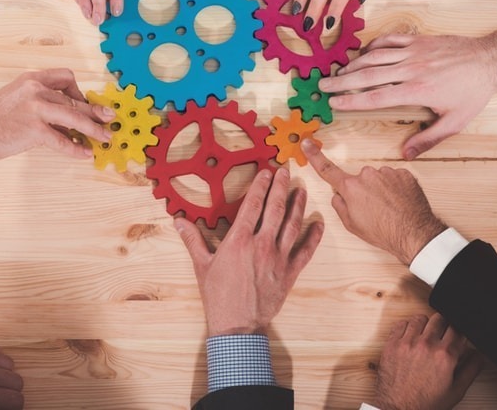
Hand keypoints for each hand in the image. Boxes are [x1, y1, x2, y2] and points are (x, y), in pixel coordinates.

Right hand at [0, 69, 113, 161]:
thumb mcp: (17, 97)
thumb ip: (40, 100)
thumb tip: (68, 116)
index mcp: (32, 79)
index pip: (66, 76)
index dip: (79, 91)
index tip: (84, 103)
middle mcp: (36, 89)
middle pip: (75, 100)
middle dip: (95, 111)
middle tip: (110, 118)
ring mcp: (36, 108)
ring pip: (75, 118)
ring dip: (94, 129)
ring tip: (105, 138)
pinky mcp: (34, 130)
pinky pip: (62, 140)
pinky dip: (76, 148)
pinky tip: (85, 154)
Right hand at [175, 168, 323, 335]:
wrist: (237, 326)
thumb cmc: (218, 296)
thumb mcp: (202, 265)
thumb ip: (193, 240)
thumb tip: (178, 221)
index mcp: (239, 240)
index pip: (253, 204)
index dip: (261, 185)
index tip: (266, 172)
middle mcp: (261, 244)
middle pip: (275, 208)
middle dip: (281, 187)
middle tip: (286, 171)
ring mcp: (278, 258)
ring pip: (292, 225)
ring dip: (298, 205)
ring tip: (301, 190)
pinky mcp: (290, 273)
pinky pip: (305, 251)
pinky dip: (313, 236)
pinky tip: (318, 223)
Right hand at [302, 139, 445, 264]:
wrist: (414, 234)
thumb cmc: (382, 232)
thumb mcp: (351, 224)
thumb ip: (340, 205)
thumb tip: (338, 195)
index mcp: (351, 187)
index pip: (328, 170)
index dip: (315, 157)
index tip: (307, 144)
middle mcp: (367, 175)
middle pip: (360, 179)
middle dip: (363, 190)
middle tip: (373, 209)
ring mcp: (387, 173)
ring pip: (378, 179)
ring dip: (382, 190)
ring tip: (390, 208)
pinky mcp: (404, 174)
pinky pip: (395, 179)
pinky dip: (396, 189)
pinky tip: (400, 203)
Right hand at [319, 33, 496, 159]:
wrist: (491, 60)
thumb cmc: (473, 93)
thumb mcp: (454, 121)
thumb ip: (428, 138)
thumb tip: (405, 154)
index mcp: (416, 91)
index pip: (375, 97)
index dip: (352, 100)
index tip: (334, 103)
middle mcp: (410, 69)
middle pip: (367, 75)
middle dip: (342, 81)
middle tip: (323, 85)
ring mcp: (414, 52)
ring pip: (375, 56)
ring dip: (353, 64)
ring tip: (337, 72)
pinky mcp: (419, 40)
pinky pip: (390, 40)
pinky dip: (373, 45)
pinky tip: (363, 53)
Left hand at [374, 314, 482, 409]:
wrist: (399, 408)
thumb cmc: (425, 403)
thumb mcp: (455, 391)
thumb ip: (470, 370)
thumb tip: (479, 355)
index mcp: (445, 356)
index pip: (458, 328)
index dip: (459, 330)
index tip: (457, 334)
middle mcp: (426, 345)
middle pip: (440, 318)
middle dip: (444, 325)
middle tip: (443, 335)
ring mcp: (407, 342)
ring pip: (420, 318)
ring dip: (426, 325)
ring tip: (426, 336)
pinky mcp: (392, 343)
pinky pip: (401, 324)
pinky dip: (407, 327)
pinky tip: (411, 338)